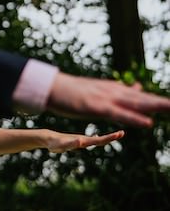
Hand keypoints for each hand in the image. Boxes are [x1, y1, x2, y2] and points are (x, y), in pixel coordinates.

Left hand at [45, 129, 123, 152]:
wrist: (47, 139)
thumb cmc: (54, 142)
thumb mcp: (62, 144)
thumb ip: (71, 143)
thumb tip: (80, 140)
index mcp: (82, 140)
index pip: (99, 140)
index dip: (110, 137)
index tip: (121, 133)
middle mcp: (82, 140)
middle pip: (99, 140)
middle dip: (111, 137)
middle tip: (123, 133)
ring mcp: (79, 140)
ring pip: (95, 139)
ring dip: (106, 138)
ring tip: (117, 134)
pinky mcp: (75, 142)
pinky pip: (87, 140)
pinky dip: (94, 139)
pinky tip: (97, 137)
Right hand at [47, 72, 169, 126]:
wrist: (51, 86)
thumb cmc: (73, 91)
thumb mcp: (100, 90)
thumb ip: (120, 91)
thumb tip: (138, 87)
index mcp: (116, 89)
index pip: (143, 97)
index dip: (160, 101)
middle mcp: (115, 92)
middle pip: (145, 100)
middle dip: (163, 103)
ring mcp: (106, 98)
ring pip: (137, 104)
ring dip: (156, 107)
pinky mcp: (96, 106)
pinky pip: (119, 114)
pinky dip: (134, 119)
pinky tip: (147, 123)